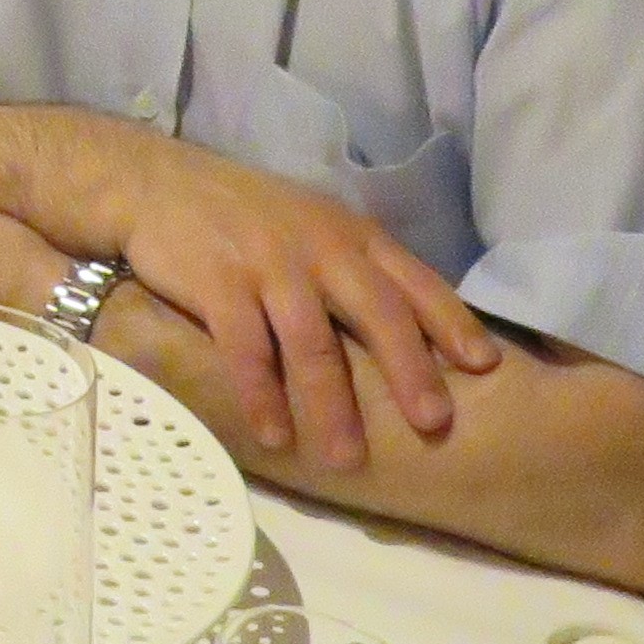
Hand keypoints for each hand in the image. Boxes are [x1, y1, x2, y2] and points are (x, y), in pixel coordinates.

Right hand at [110, 135, 498, 465]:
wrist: (158, 183)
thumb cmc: (246, 216)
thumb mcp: (312, 224)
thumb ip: (356, 268)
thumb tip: (416, 333)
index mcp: (348, 234)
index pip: (412, 278)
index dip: (450, 321)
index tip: (484, 367)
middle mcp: (317, 246)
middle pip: (375, 311)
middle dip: (407, 369)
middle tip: (433, 425)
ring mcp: (266, 264)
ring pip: (312, 342)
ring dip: (333, 406)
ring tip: (347, 460)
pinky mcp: (216, 283)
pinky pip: (246, 348)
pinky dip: (261, 395)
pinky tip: (273, 435)